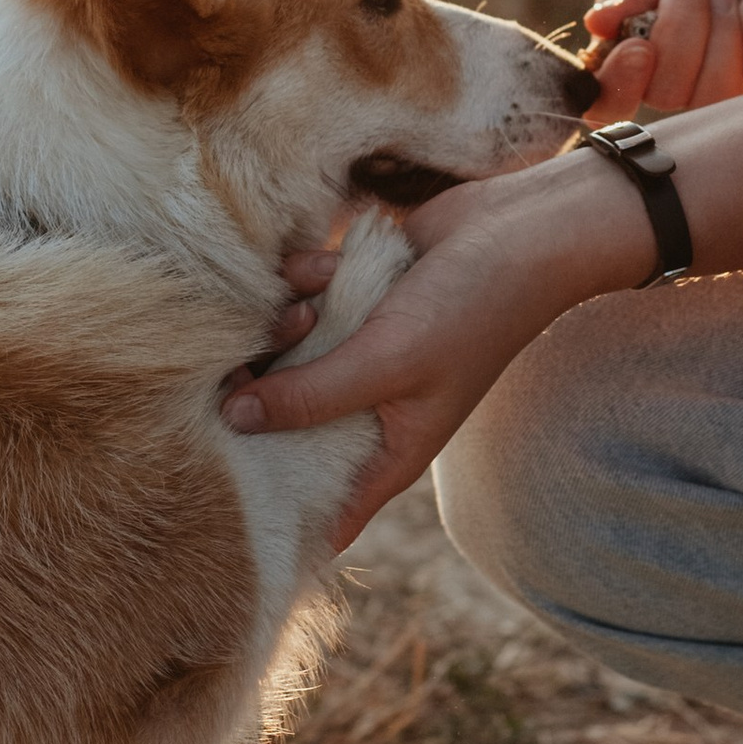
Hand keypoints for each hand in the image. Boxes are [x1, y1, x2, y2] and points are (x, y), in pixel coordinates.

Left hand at [219, 158, 652, 547]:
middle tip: (250, 368)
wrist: (519, 231)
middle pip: (282, 423)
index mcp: (388, 450)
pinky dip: (304, 281)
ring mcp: (358, 351)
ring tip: (304, 308)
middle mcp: (369, 406)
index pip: (323, 510)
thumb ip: (310, 396)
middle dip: (259, 394)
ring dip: (281, 326)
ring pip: (283, 354)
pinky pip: (299, 298)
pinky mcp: (352, 299)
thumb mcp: (387, 363)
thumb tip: (234, 419)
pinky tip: (326, 264)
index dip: (277, 513)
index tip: (223, 493)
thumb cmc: (470, 311)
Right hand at [583, 0, 742, 113]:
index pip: (609, 87)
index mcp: (633, 22)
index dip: (617, 85)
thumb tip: (597, 24)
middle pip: (661, 94)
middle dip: (678, 38)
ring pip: (709, 96)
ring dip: (717, 38)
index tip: (639, 47)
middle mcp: (675, 50)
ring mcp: (726, 57)